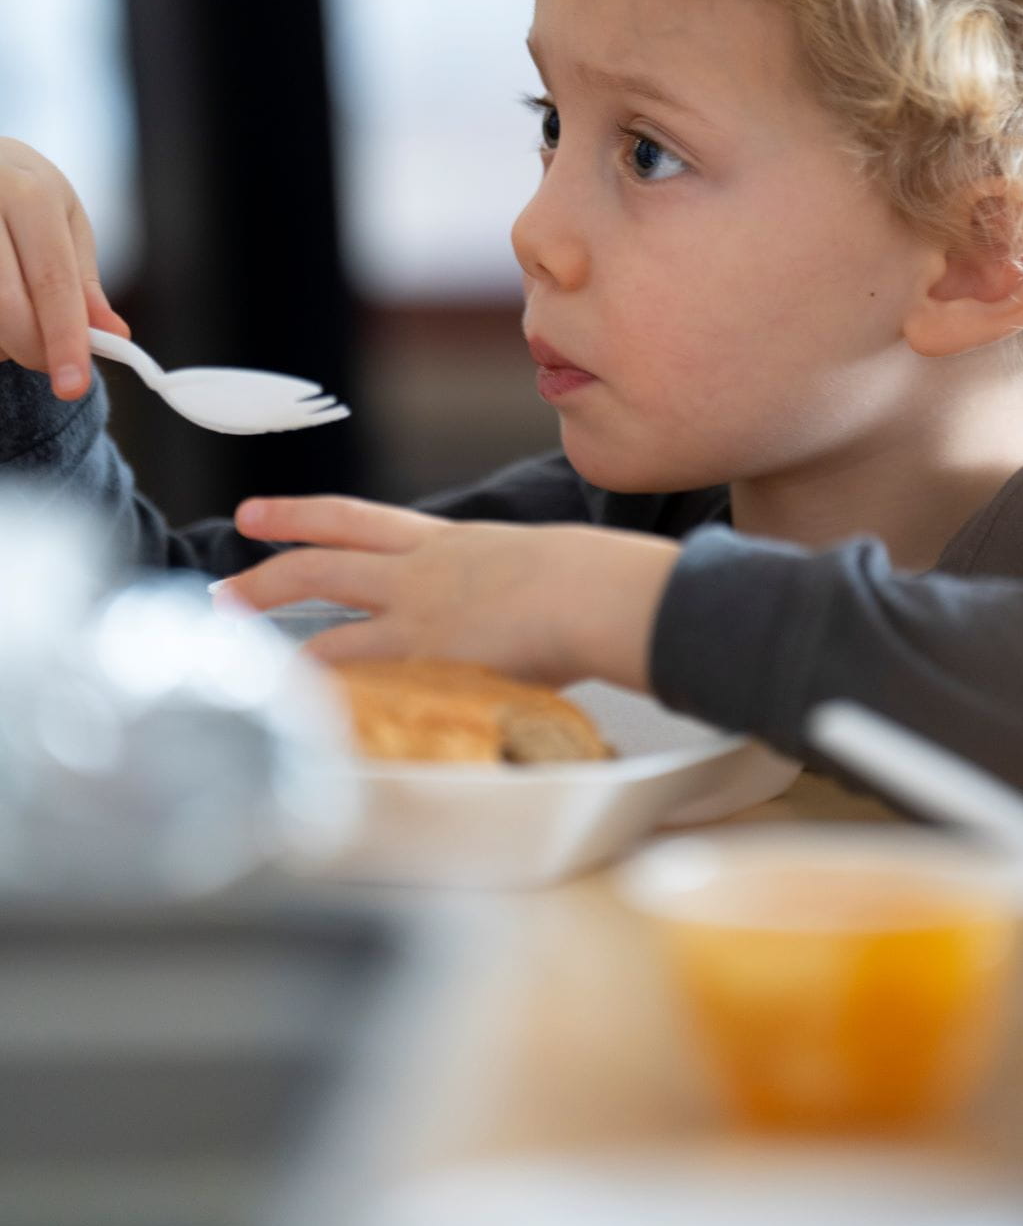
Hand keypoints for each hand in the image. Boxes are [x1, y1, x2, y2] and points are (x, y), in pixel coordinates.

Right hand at [0, 138, 128, 398]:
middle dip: (33, 350)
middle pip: (6, 305)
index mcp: (27, 193)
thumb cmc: (21, 195)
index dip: (65, 340)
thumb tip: (114, 335)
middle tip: (51, 367)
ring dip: (2, 342)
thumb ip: (82, 282)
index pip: (52, 281)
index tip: (73, 386)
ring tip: (16, 322)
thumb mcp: (62, 222)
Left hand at [222, 494, 681, 690]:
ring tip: (239, 654)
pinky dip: (324, 697)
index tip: (262, 515)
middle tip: (223, 584)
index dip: (302, 516)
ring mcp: (416, 617)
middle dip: (266, 571)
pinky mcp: (425, 660)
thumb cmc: (592, 579)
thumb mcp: (535, 564)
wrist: (596, 590)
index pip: (358, 521)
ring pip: (325, 626)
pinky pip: (356, 682)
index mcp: (444, 543)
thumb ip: (508, 582)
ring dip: (276, 641)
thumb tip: (518, 605)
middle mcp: (418, 573)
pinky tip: (295, 710)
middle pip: (321, 563)